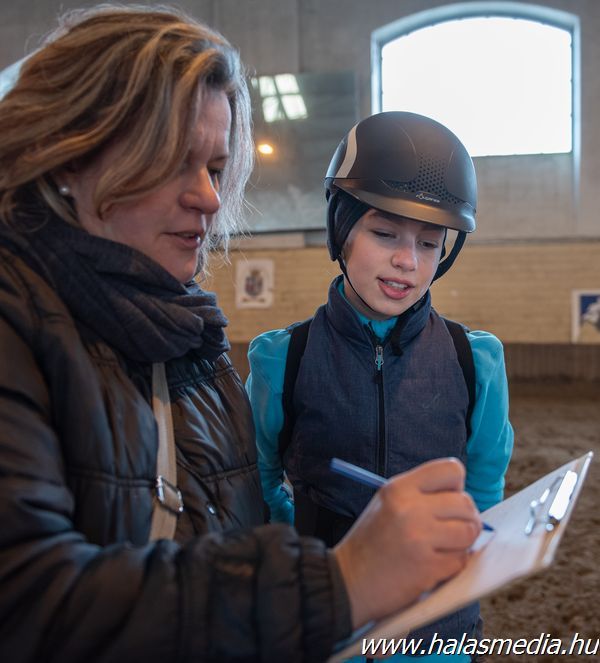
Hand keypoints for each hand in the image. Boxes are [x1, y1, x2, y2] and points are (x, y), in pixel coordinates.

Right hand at [333, 458, 480, 628]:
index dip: (457, 486)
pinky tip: (432, 565)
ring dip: (462, 543)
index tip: (448, 499)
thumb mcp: (388, 503)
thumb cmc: (371, 542)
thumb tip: (463, 499)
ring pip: (469, 531)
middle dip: (464, 518)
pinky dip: (452, 565)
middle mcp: (410, 508)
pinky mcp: (428, 566)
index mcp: (400, 488)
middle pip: (466, 502)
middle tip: (450, 529)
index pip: (451, 470)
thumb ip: (421, 495)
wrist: (349, 580)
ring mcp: (420, 537)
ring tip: (441, 547)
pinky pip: (461, 560)